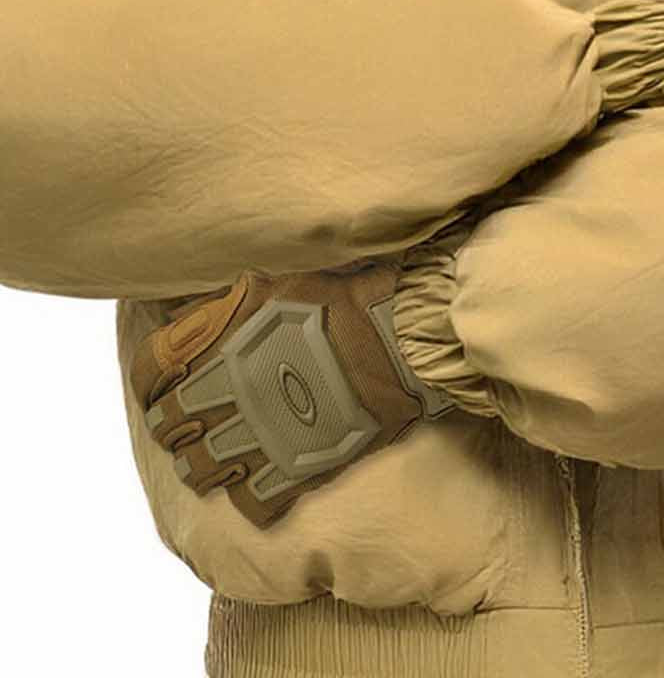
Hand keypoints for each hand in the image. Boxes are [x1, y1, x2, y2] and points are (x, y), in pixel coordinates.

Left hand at [129, 261, 456, 528]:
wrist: (394, 339)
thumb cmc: (337, 302)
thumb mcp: (271, 285)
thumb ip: (222, 305)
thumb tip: (182, 318)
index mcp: (217, 345)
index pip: (151, 368)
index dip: (148, 378)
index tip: (156, 384)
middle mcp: (226, 394)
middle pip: (169, 425)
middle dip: (171, 424)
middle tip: (184, 423)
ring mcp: (256, 436)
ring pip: (200, 468)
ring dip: (199, 463)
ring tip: (211, 458)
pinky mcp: (291, 468)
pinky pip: (249, 500)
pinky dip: (246, 493)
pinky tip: (254, 481)